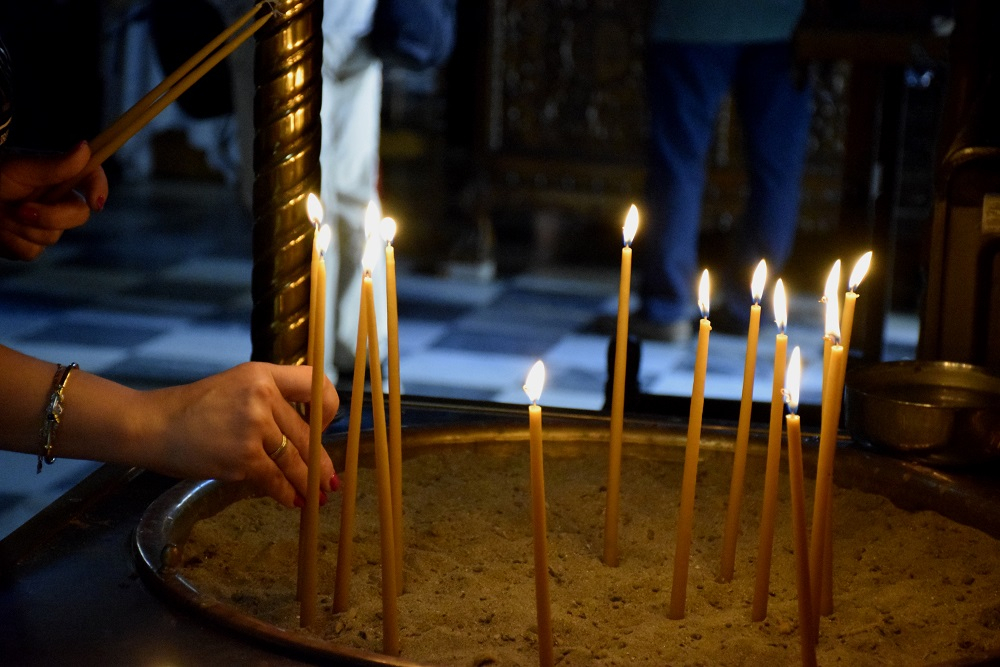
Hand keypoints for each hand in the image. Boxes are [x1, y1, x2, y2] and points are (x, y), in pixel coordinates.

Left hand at [0, 140, 108, 259]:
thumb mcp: (21, 168)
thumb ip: (56, 165)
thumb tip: (85, 147)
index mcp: (60, 178)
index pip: (92, 178)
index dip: (100, 189)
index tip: (95, 203)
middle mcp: (57, 202)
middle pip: (78, 216)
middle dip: (48, 216)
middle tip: (21, 208)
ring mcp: (45, 226)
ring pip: (50, 237)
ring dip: (20, 227)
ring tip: (0, 212)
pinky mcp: (29, 245)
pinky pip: (31, 252)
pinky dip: (10, 242)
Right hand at [141, 362, 339, 507]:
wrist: (151, 425)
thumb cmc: (192, 409)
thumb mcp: (235, 386)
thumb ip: (270, 400)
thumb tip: (306, 432)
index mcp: (263, 374)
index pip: (316, 384)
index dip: (327, 410)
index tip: (323, 429)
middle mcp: (262, 396)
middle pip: (307, 434)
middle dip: (320, 462)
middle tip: (330, 479)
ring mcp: (253, 427)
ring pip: (295, 461)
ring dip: (309, 483)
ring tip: (318, 495)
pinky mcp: (242, 457)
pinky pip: (274, 479)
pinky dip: (287, 493)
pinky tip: (294, 501)